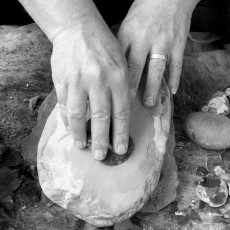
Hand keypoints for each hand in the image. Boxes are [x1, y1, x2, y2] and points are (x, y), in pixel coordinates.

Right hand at [51, 18, 130, 160]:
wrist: (78, 29)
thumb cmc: (104, 47)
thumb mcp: (122, 63)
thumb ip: (123, 88)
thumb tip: (122, 115)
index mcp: (118, 77)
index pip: (121, 112)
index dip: (121, 133)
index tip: (120, 149)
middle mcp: (99, 80)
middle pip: (101, 117)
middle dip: (102, 140)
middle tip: (101, 156)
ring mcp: (78, 80)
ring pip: (79, 114)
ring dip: (81, 134)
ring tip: (83, 146)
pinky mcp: (62, 80)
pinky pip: (64, 105)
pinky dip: (67, 120)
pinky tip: (71, 129)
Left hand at [117, 0, 198, 105]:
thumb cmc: (144, 11)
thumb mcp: (126, 24)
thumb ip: (121, 45)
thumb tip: (114, 68)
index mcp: (128, 34)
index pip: (119, 60)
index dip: (115, 79)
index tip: (112, 95)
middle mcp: (145, 39)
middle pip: (136, 67)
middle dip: (131, 88)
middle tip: (127, 105)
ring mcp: (163, 42)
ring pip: (157, 69)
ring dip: (152, 88)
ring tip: (149, 103)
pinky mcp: (178, 44)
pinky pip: (177, 65)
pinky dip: (175, 79)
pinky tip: (172, 91)